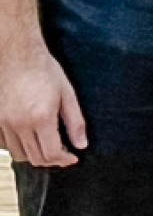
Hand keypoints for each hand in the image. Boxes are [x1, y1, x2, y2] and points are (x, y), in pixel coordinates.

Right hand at [0, 43, 86, 166]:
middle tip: (64, 153)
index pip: (52, 153)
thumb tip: (82, 145)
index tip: (73, 157)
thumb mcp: (67, 93)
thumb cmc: (44, 70)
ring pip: (19, 154)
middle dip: (52, 160)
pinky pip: (5, 144)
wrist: (17, 55)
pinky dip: (18, 147)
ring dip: (34, 155)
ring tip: (48, 146)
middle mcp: (19, 124)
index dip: (65, 160)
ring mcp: (4, 123)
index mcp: (41, 118)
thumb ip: (75, 122)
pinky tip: (30, 138)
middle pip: (35, 158)